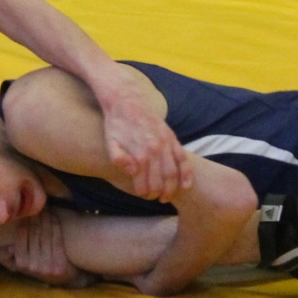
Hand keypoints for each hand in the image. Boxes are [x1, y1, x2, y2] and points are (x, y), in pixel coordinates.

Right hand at [0, 214, 95, 287]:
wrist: (65, 279)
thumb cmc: (41, 268)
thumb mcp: (21, 266)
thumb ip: (8, 259)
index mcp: (21, 264)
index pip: (20, 237)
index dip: (24, 222)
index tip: (26, 209)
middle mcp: (32, 266)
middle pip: (34, 234)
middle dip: (35, 217)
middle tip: (36, 203)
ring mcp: (47, 266)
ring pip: (45, 235)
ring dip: (45, 218)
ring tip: (45, 207)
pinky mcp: (60, 264)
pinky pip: (56, 240)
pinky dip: (55, 225)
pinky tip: (54, 216)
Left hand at [99, 83, 192, 201]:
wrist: (126, 100)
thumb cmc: (116, 124)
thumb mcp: (110, 142)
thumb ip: (118, 159)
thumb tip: (133, 172)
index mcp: (140, 154)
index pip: (145, 183)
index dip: (144, 192)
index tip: (142, 196)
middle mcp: (155, 150)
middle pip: (161, 181)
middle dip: (158, 193)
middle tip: (154, 197)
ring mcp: (166, 143)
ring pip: (174, 173)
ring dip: (172, 188)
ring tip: (166, 196)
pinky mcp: (172, 138)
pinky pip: (184, 159)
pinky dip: (187, 174)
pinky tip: (186, 185)